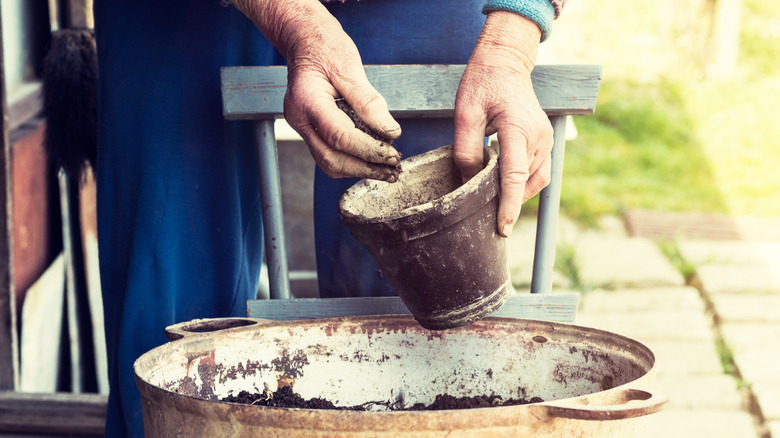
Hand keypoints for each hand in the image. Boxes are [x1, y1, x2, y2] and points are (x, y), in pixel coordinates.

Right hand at [232, 0, 401, 180]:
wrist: (305, 41)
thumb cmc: (325, 49)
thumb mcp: (350, 67)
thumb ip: (369, 102)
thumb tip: (390, 132)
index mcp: (307, 101)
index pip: (340, 137)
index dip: (369, 150)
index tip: (392, 153)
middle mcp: (300, 119)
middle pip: (331, 159)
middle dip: (364, 167)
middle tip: (392, 167)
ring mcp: (302, 127)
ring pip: (328, 163)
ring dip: (358, 168)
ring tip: (384, 167)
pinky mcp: (310, 130)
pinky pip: (329, 154)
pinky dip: (351, 160)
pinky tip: (370, 157)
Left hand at [453, 12, 553, 236]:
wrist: (505, 63)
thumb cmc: (483, 85)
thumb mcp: (465, 114)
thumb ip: (466, 150)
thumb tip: (468, 182)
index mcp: (518, 128)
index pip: (515, 175)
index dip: (509, 204)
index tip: (503, 227)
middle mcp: (538, 136)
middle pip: (526, 182)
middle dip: (510, 203)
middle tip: (488, 218)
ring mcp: (545, 139)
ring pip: (536, 180)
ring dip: (518, 195)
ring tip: (496, 205)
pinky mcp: (544, 141)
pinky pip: (538, 172)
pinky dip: (524, 184)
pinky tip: (505, 189)